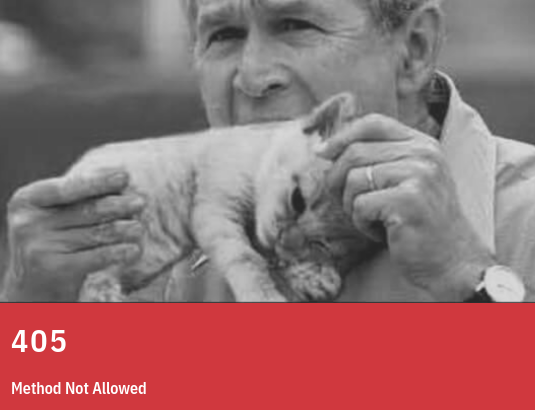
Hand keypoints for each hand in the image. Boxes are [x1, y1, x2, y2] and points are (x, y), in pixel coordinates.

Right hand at [3, 168, 145, 300]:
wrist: (36, 287)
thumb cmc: (56, 240)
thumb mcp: (60, 214)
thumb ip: (84, 197)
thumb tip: (125, 182)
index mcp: (27, 200)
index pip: (68, 188)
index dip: (98, 182)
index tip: (124, 176)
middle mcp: (27, 222)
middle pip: (86, 210)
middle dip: (117, 205)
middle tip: (141, 202)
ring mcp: (39, 247)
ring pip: (95, 234)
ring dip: (123, 229)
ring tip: (140, 228)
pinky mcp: (53, 269)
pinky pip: (95, 257)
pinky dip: (118, 252)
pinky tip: (134, 250)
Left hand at [317, 114, 494, 300]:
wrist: (452, 261)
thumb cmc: (419, 224)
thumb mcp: (404, 180)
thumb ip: (376, 159)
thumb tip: (324, 149)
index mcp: (422, 144)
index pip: (372, 123)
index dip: (341, 137)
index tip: (322, 153)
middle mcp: (423, 154)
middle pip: (355, 152)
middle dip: (337, 180)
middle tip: (348, 204)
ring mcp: (418, 175)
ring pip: (353, 180)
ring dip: (352, 207)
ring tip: (376, 220)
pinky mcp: (407, 201)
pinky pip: (359, 205)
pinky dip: (362, 224)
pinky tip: (383, 232)